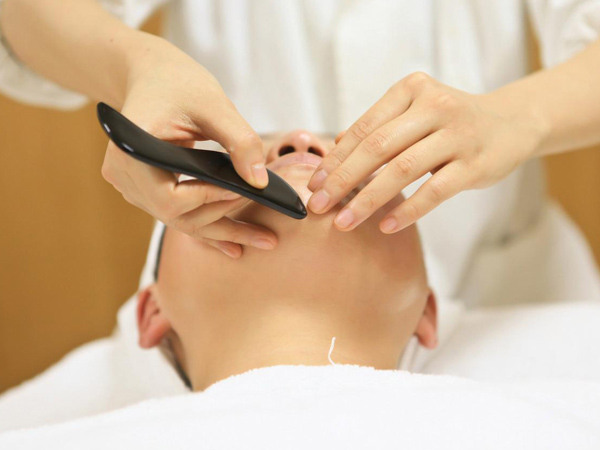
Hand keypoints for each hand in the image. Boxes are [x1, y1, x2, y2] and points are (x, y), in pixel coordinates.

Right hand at [101, 35, 275, 257]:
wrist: (152, 77)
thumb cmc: (179, 83)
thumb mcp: (214, 105)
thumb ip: (239, 140)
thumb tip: (260, 181)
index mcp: (133, 150)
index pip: (170, 196)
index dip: (209, 198)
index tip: (245, 193)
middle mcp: (124, 175)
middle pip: (176, 216)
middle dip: (224, 222)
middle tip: (267, 233)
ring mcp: (131, 187)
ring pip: (179, 220)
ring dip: (221, 231)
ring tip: (263, 240)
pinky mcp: (145, 191)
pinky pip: (178, 214)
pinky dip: (208, 226)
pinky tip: (236, 245)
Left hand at [307, 72, 547, 232]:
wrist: (511, 122)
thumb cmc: (451, 122)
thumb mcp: (416, 112)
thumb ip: (379, 126)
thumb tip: (335, 147)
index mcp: (412, 89)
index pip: (364, 128)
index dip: (336, 159)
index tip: (314, 185)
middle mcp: (435, 106)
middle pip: (377, 147)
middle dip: (343, 180)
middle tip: (319, 206)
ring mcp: (457, 134)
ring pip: (402, 169)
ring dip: (368, 199)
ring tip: (345, 222)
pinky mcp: (475, 163)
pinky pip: (435, 191)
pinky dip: (408, 210)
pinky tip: (386, 226)